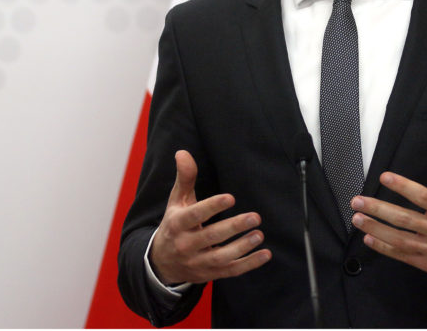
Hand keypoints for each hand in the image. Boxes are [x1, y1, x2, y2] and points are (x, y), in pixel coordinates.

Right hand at [150, 150, 271, 284]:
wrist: (162, 263)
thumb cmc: (174, 224)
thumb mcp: (176, 201)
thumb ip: (185, 177)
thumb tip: (183, 152)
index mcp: (178, 224)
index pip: (194, 215)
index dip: (212, 207)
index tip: (231, 197)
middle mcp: (186, 245)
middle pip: (211, 237)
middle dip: (233, 227)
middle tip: (255, 217)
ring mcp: (198, 262)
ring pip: (220, 257)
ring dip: (242, 247)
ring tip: (259, 234)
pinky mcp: (209, 274)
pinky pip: (230, 271)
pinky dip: (248, 265)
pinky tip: (265, 254)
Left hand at [350, 131, 426, 277]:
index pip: (423, 197)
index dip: (403, 186)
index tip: (384, 176)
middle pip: (405, 219)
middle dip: (378, 209)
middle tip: (357, 200)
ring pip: (400, 239)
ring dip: (376, 229)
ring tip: (357, 218)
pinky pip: (403, 256)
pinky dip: (385, 248)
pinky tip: (369, 238)